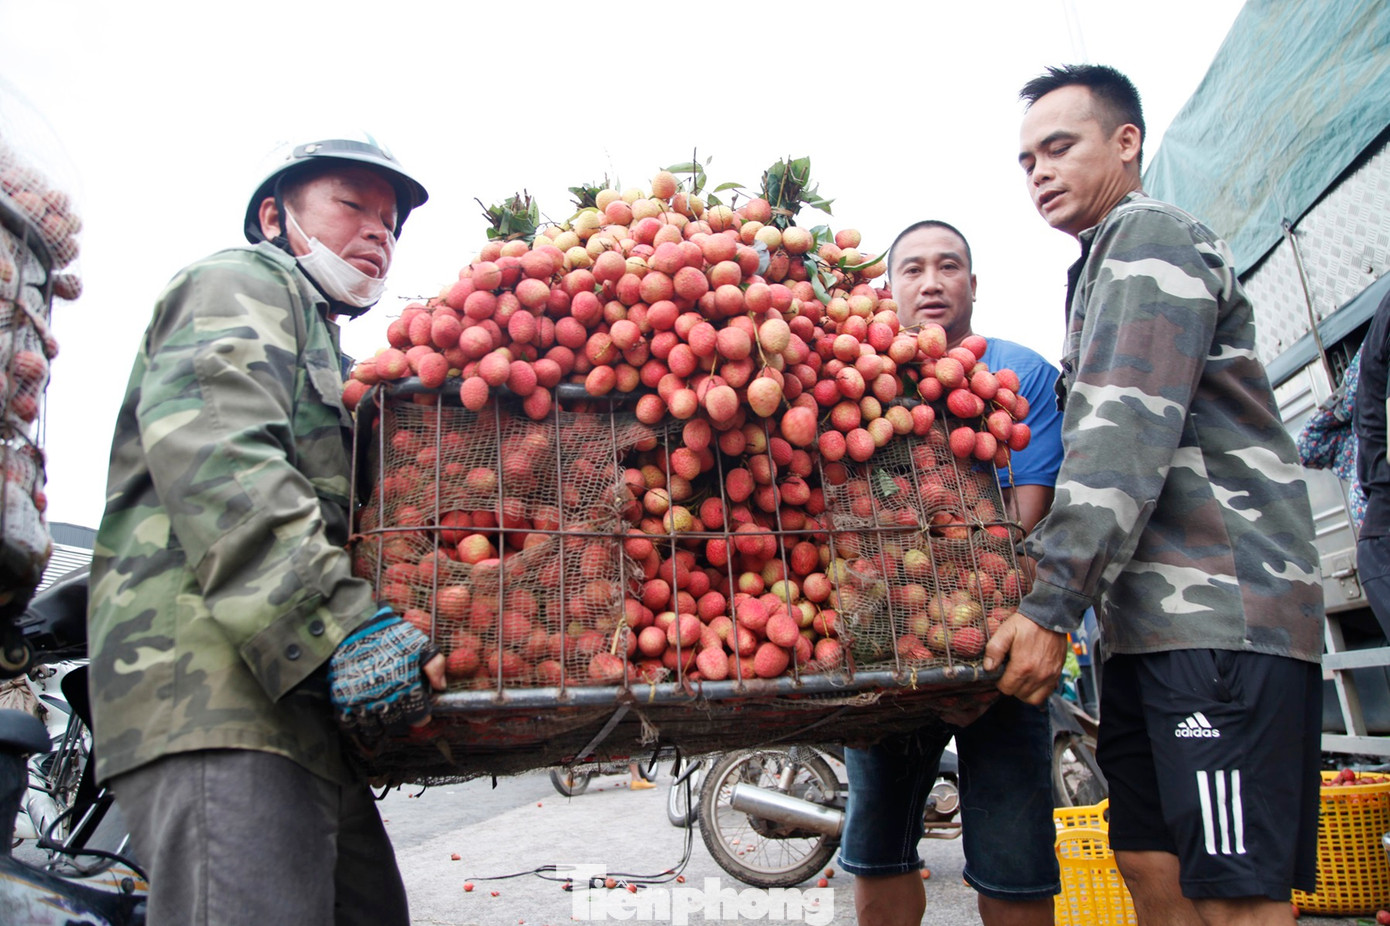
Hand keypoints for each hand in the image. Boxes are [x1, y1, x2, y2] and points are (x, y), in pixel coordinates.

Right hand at [328, 608, 446, 735]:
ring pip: (373, 730)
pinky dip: (357, 726)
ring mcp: (361, 702)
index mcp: (405, 686)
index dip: (421, 716)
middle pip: (396, 726)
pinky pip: (349, 726)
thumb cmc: (388, 635)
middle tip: (401, 711)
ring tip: (383, 714)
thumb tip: (441, 686)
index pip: (418, 717)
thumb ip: (434, 665)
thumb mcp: (418, 643)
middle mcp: (383, 699)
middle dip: (402, 721)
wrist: (351, 628)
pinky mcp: (342, 701)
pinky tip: (363, 716)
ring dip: (380, 725)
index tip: (420, 711)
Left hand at [982, 612, 1068, 705]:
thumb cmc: (1027, 624)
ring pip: (1031, 698)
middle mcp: (1037, 675)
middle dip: (1011, 686)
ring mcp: (1049, 676)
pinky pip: (1046, 694)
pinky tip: (1032, 681)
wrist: (1050, 616)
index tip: (1000, 672)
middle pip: (1018, 694)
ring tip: (1020, 678)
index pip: (1006, 689)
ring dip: (1023, 691)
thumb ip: (994, 650)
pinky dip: (1037, 692)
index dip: (1000, 682)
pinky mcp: (1056, 674)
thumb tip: (988, 668)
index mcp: (1022, 666)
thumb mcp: (1005, 631)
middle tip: (1010, 673)